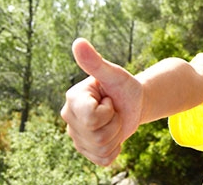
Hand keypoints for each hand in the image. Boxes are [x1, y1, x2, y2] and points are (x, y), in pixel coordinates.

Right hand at [60, 38, 143, 165]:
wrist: (133, 103)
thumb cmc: (123, 86)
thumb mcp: (114, 74)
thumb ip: (95, 62)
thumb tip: (78, 42)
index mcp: (72, 99)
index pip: (92, 118)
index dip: (109, 110)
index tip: (108, 99)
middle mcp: (69, 118)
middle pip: (97, 135)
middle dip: (115, 123)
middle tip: (114, 110)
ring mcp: (77, 136)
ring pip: (102, 148)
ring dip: (116, 135)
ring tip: (114, 121)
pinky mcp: (87, 151)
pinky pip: (104, 160)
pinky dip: (115, 149)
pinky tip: (114, 135)